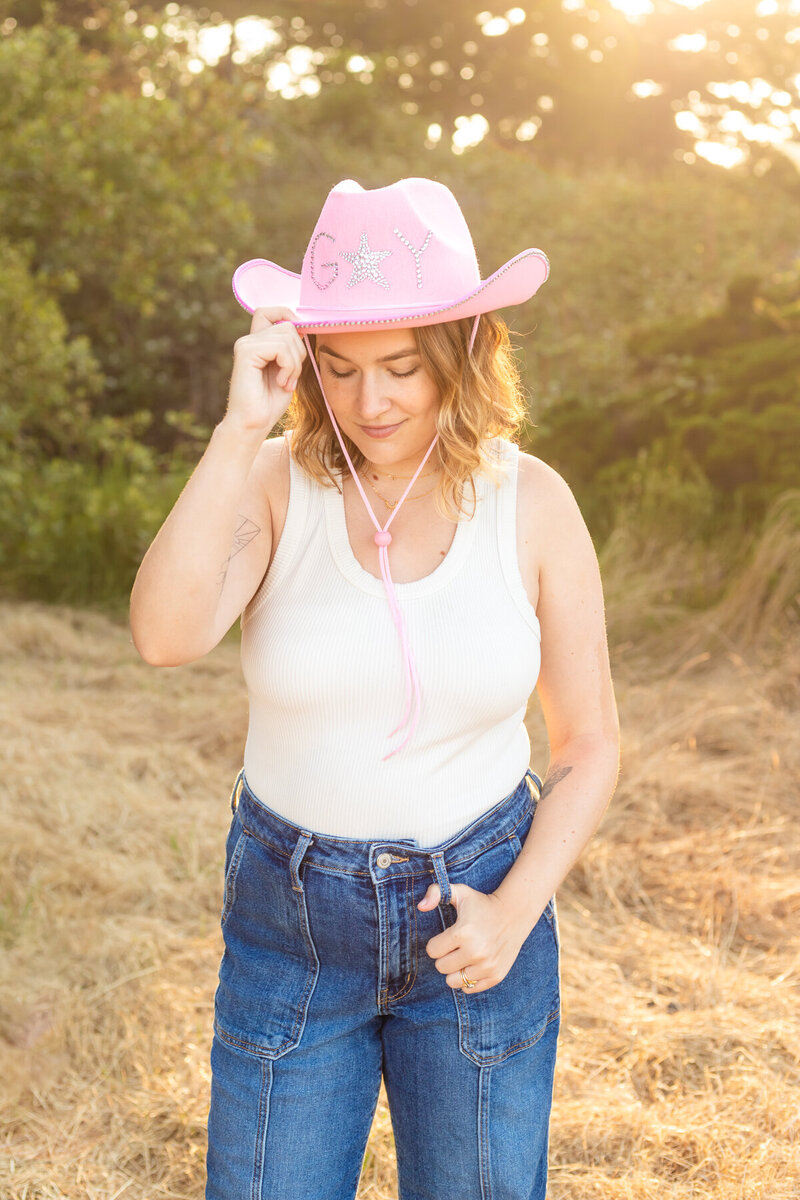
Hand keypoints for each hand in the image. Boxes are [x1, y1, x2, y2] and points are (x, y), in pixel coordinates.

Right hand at [225, 306, 306, 434]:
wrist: (252, 425)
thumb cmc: (269, 403)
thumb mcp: (287, 371)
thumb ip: (290, 349)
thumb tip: (303, 327)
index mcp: (257, 342)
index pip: (272, 311)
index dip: (288, 317)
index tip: (299, 342)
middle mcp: (249, 339)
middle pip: (287, 326)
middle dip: (298, 352)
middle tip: (291, 377)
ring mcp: (245, 344)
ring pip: (287, 335)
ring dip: (295, 363)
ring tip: (285, 382)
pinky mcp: (246, 352)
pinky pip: (280, 347)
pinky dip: (289, 367)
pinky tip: (281, 383)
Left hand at [419, 881, 531, 994]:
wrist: (514, 914)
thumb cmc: (482, 904)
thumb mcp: (460, 892)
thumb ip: (436, 892)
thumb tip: (421, 907)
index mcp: (463, 933)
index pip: (432, 951)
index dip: (437, 943)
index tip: (447, 937)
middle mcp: (475, 952)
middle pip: (441, 967)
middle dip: (445, 957)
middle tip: (456, 946)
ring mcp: (487, 966)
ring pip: (453, 982)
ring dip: (455, 970)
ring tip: (464, 956)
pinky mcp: (496, 976)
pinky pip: (469, 989)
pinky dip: (468, 979)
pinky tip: (474, 964)